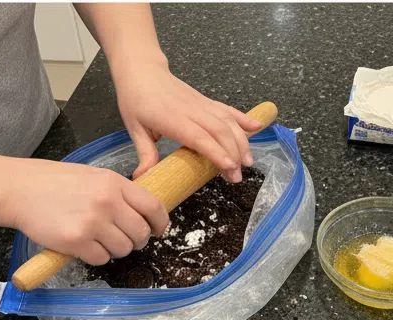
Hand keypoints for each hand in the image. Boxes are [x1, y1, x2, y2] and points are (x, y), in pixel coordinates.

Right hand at [0, 155, 168, 264]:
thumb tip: (145, 213)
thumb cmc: (53, 183)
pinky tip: (82, 243)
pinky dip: (95, 256)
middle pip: (141, 233)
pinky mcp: (78, 241)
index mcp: (113, 183)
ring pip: (123, 249)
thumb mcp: (92, 177)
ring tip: (96, 237)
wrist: (17, 189)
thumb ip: (119, 193)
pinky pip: (102, 259)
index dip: (160, 223)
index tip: (158, 230)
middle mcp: (107, 202)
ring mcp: (93, 222)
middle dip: (135, 240)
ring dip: (114, 249)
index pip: (153, 207)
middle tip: (121, 237)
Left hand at [111, 56, 262, 181]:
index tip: (229, 166)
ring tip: (248, 162)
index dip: (215, 151)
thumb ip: (145, 154)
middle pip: (219, 130)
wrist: (141, 69)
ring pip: (227, 121)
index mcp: (170, 117)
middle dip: (233, 153)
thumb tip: (144, 178)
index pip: (198, 136)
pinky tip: (257, 127)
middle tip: (237, 176)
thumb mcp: (134, 128)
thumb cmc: (136, 99)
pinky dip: (244, 118)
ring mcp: (201, 104)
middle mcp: (190, 109)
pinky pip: (228, 110)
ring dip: (241, 141)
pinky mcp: (207, 101)